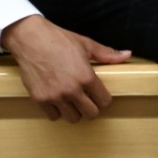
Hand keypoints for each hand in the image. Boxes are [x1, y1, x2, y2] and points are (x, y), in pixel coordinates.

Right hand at [0, 15, 131, 122]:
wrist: (30, 39)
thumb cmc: (59, 40)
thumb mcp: (86, 44)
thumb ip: (107, 54)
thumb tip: (127, 55)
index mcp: (86, 76)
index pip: (104, 101)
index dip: (104, 98)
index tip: (100, 95)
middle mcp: (71, 90)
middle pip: (90, 114)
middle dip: (91, 107)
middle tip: (87, 99)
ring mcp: (55, 96)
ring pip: (73, 118)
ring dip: (75, 111)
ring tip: (73, 101)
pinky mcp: (40, 99)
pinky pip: (53, 116)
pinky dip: (57, 111)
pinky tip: (58, 100)